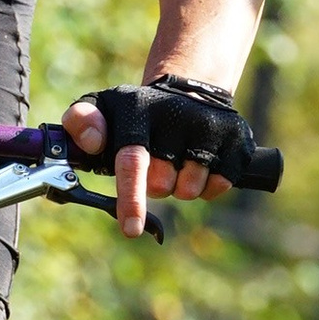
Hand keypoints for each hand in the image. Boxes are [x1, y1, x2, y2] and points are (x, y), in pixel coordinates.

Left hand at [64, 78, 259, 237]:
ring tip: (177, 160)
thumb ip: (80, 122)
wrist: (190, 90)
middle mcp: (176, 115)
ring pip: (190, 190)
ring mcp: (210, 126)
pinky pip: (218, 186)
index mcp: (138, 110)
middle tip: (154, 164)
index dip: (131, 198)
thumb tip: (93, 144)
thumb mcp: (100, 108)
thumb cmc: (136, 113)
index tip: (131, 229)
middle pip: (161, 185)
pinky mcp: (237, 138)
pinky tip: (199, 162)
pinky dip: (206, 185)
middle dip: (154, 186)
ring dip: (180, 186)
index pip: (133, 161)